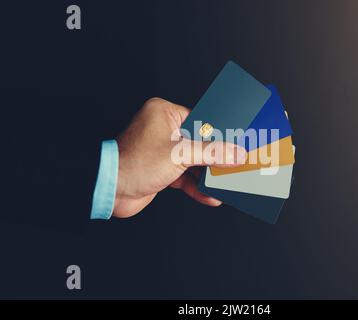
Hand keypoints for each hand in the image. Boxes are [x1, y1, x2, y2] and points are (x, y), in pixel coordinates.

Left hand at [113, 98, 246, 217]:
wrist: (109, 190)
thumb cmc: (134, 163)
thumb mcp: (180, 154)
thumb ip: (211, 153)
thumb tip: (235, 153)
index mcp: (165, 113)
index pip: (201, 120)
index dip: (220, 133)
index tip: (237, 141)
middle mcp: (164, 130)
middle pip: (199, 142)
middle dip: (215, 157)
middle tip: (235, 164)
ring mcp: (163, 151)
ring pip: (193, 161)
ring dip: (207, 176)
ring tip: (225, 184)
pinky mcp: (162, 170)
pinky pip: (185, 176)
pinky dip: (196, 187)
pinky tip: (210, 196)